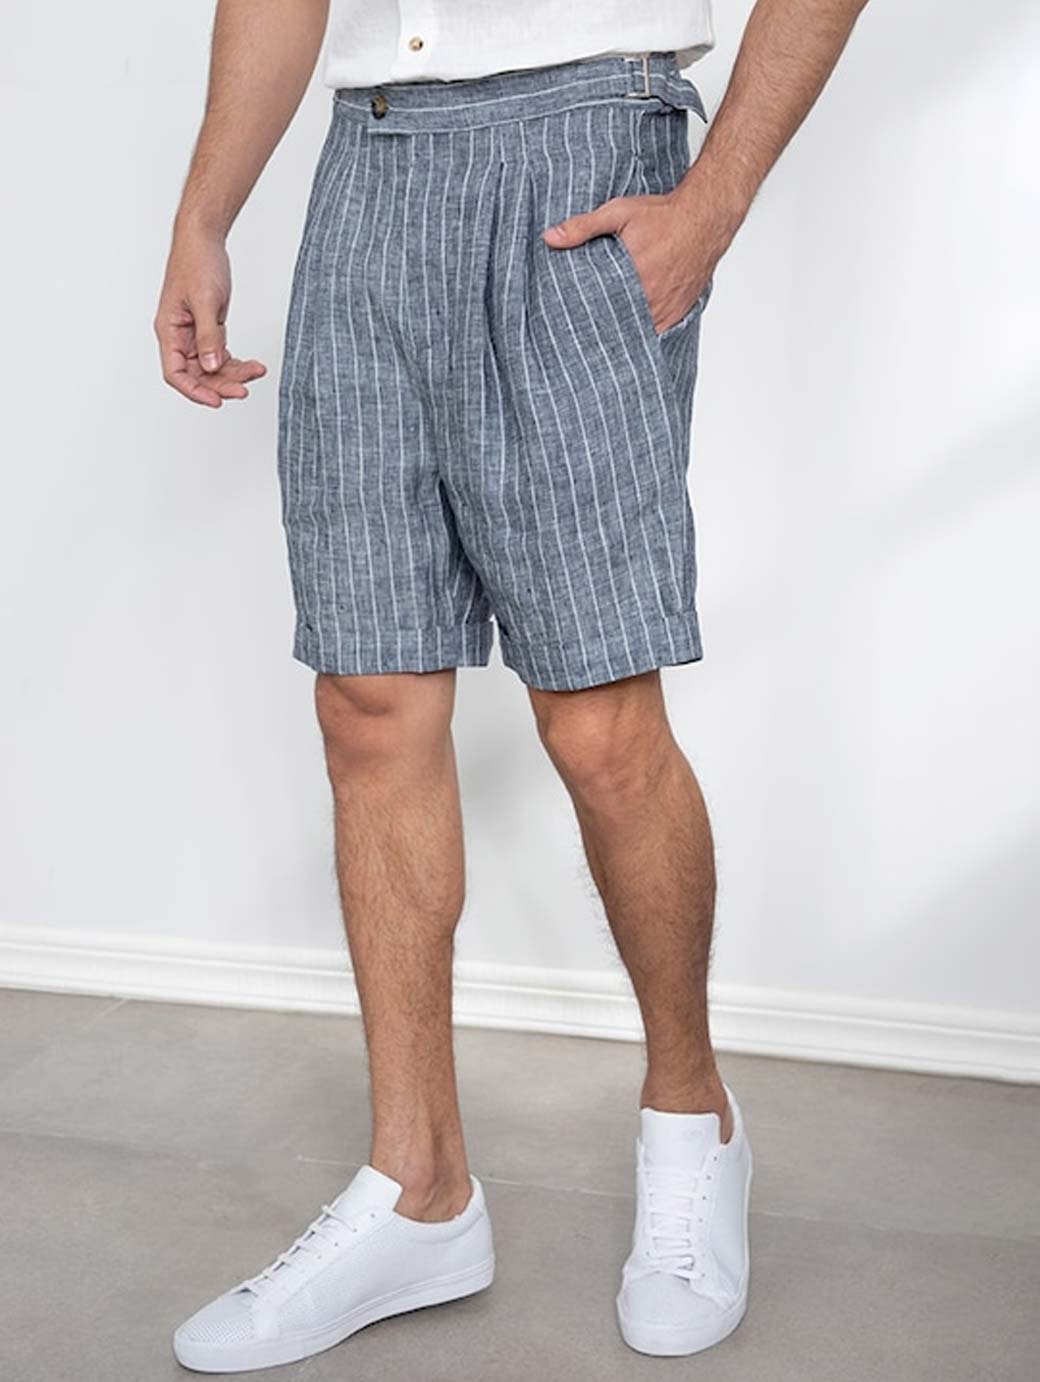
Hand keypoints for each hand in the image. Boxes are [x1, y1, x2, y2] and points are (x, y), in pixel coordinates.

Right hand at [154, 229, 266, 407]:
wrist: (204, 239)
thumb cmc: (198, 263)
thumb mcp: (205, 301)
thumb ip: (209, 336)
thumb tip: (211, 366)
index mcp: (169, 331)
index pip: (175, 373)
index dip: (194, 391)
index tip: (216, 401)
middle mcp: (179, 337)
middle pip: (197, 375)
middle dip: (221, 384)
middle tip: (244, 390)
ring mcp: (194, 335)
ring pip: (212, 367)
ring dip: (234, 374)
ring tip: (256, 372)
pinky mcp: (209, 329)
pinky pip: (221, 355)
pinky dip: (237, 362)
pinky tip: (253, 366)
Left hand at [542, 173, 741, 334]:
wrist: (705, 218)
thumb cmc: (664, 215)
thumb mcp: (618, 213)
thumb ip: (583, 227)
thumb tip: (550, 238)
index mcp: (633, 276)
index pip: (600, 310)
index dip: (586, 319)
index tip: (571, 324)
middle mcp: (651, 297)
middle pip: (619, 324)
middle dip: (602, 328)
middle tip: (584, 333)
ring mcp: (666, 307)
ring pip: (639, 331)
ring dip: (623, 331)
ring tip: (604, 336)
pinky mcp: (678, 311)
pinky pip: (658, 331)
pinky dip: (645, 332)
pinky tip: (630, 331)